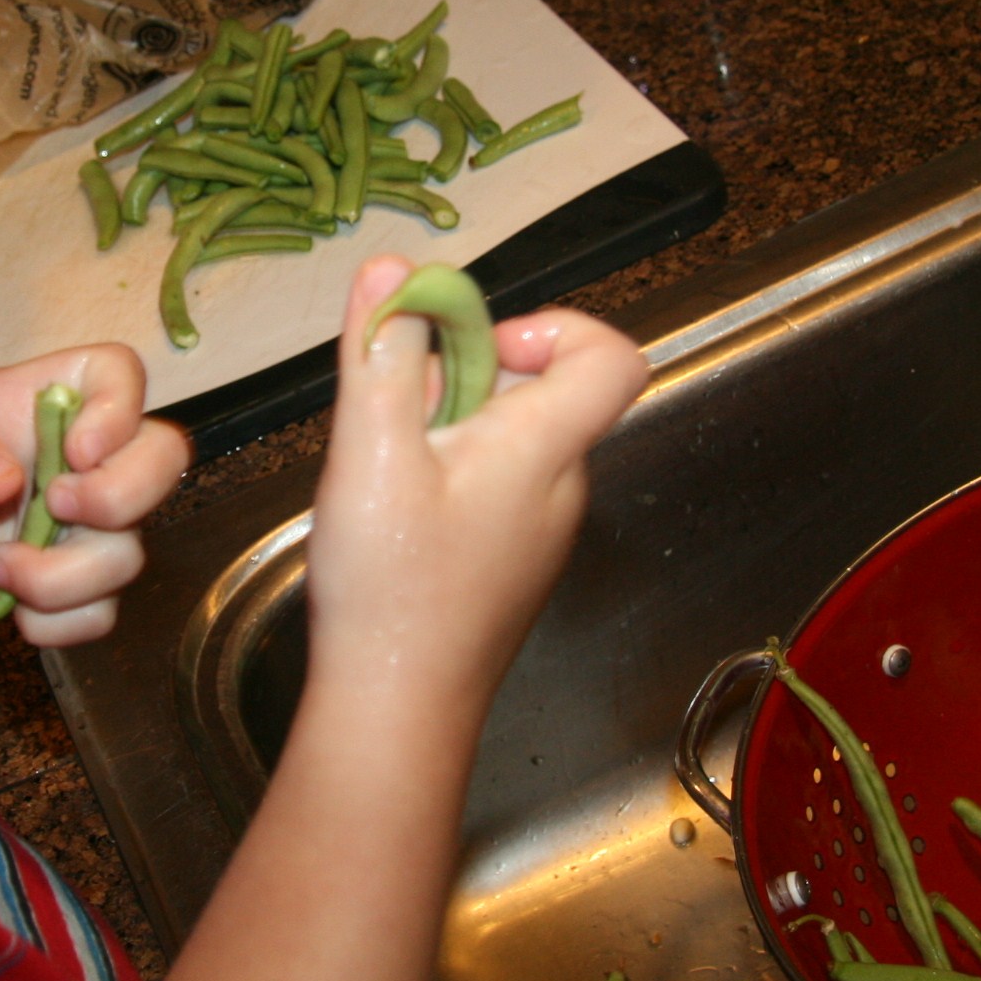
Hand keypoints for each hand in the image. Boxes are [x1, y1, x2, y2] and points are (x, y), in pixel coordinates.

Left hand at [0, 344, 187, 645]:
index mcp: (54, 394)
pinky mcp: (82, 580)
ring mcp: (94, 520)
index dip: (118, 411)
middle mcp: (91, 454)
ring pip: (129, 555)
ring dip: (60, 577)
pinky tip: (9, 604)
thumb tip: (0, 480)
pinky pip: (100, 613)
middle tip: (52, 506)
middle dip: (117, 497)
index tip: (74, 450)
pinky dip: (55, 622)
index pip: (121, 374)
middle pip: (164, 459)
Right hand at [307, 255, 645, 698]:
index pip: (611, 356)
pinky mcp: (511, 567)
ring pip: (511, 443)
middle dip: (465, 379)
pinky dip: (447, 480)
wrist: (397, 711)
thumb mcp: (369, 452)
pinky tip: (396, 520)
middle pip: (543, 393)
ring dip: (448, 431)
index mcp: (546, 449)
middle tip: (398, 416)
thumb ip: (382, 356)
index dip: (553, 327)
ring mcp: (540, 534)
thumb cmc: (390, 587)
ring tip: (387, 472)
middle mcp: (562, 488)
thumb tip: (392, 269)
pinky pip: (494, 491)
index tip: (476, 348)